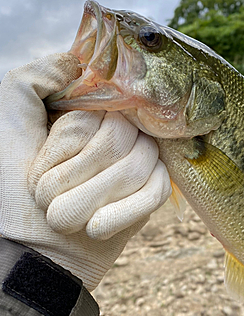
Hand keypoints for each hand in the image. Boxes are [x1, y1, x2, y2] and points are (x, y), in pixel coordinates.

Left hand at [0, 53, 170, 290]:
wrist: (26, 255)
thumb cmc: (6, 191)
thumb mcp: (7, 125)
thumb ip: (32, 79)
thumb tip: (76, 60)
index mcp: (83, 116)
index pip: (102, 106)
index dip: (70, 139)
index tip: (40, 163)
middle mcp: (112, 136)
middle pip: (121, 136)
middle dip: (76, 173)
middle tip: (44, 195)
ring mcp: (134, 165)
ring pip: (140, 163)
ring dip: (91, 197)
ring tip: (62, 216)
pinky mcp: (149, 196)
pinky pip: (156, 192)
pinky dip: (121, 213)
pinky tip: (93, 229)